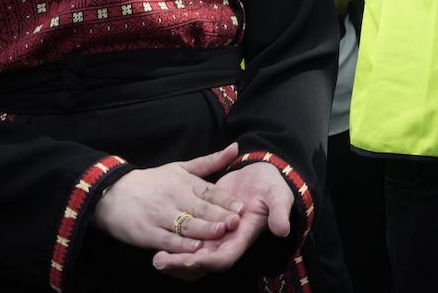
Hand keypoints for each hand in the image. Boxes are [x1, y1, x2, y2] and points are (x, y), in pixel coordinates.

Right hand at [93, 143, 242, 252]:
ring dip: (204, 230)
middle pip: (200, 208)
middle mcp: (174, 197)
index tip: (241, 208)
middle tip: (236, 222)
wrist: (113, 194)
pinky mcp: (147, 232)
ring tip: (220, 233)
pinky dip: (180, 246)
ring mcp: (161, 215)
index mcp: (185, 182)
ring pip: (186, 224)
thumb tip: (235, 147)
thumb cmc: (152, 181)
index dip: (226, 200)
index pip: (209, 191)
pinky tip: (193, 249)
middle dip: (219, 216)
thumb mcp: (180, 167)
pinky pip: (167, 240)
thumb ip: (209, 162)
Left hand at [152, 162, 295, 279]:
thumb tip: (282, 229)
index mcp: (243, 237)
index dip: (207, 261)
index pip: (224, 258)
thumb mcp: (278, 196)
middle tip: (160, 262)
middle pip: (203, 262)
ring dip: (175, 259)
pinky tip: (159, 244)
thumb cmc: (272, 185)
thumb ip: (278, 212)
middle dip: (182, 264)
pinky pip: (190, 241)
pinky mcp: (207, 224)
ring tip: (155, 258)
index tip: (190, 261)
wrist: (263, 173)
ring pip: (193, 254)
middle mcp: (227, 241)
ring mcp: (216, 234)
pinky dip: (177, 246)